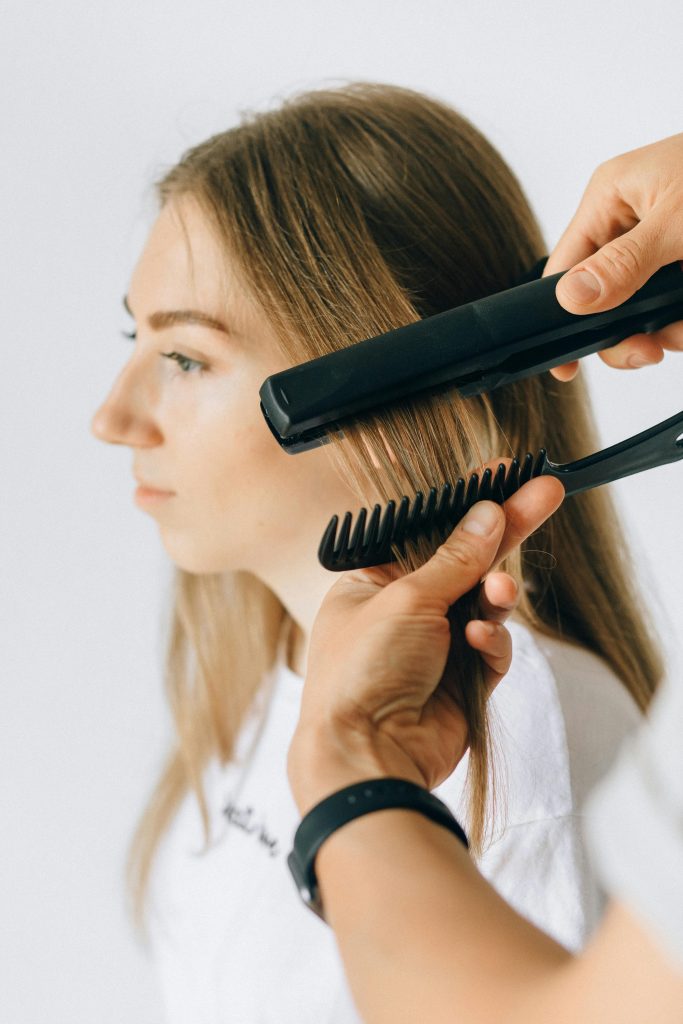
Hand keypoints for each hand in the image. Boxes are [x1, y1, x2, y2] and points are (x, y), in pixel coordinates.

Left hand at [288, 475, 564, 814]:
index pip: (428, 532)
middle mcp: (406, 609)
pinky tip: (479, 642)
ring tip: (496, 594)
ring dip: (495, 596)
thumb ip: (454, 559)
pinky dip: (492, 642)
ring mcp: (436, 645)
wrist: (369, 755)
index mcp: (374, 582)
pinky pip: (493, 646)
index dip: (466, 504)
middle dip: (506, 530)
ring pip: (486, 603)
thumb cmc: (361, 671)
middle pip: (466, 560)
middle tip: (546, 492)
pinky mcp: (463, 680)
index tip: (503, 475)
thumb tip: (487, 513)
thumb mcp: (407, 600)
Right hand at [544, 132, 682, 380]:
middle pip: (602, 297)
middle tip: (652, 350)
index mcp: (613, 196)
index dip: (563, 316)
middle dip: (628, 330)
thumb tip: (571, 298)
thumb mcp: (680, 223)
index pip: (565, 266)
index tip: (568, 366)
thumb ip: (624, 264)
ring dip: (669, 328)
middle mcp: (631, 219)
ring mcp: (663, 243)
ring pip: (643, 309)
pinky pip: (673, 306)